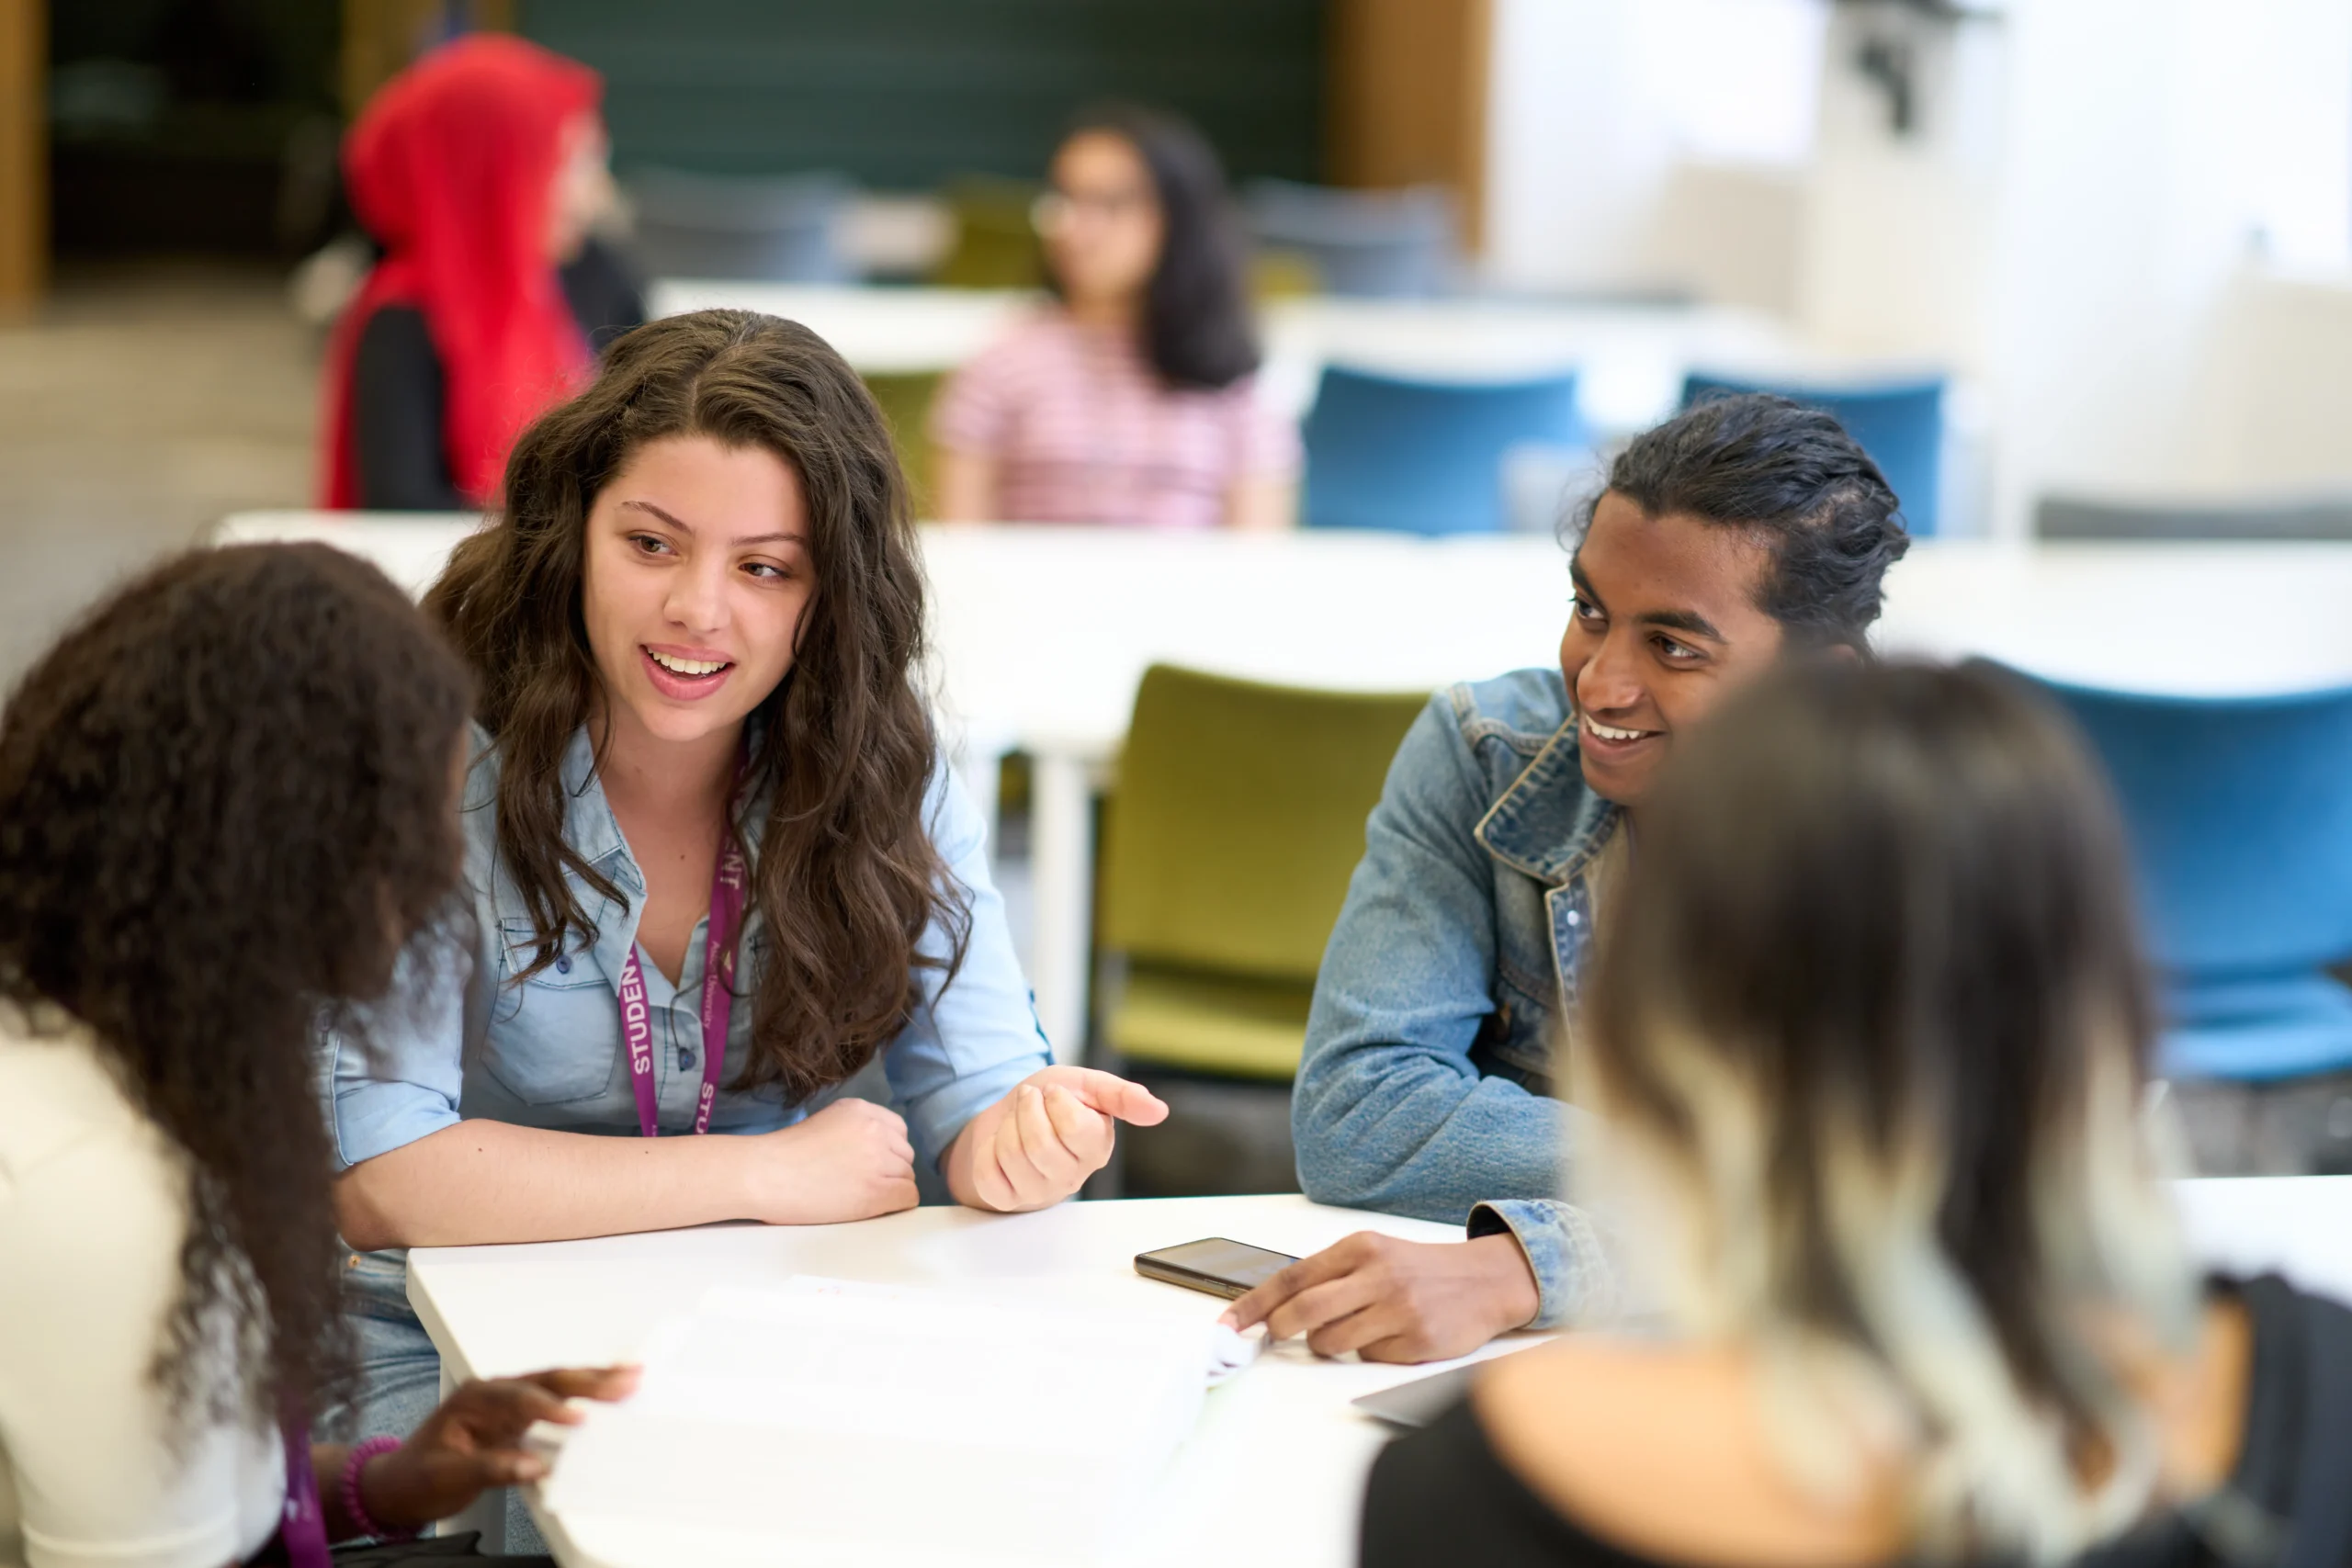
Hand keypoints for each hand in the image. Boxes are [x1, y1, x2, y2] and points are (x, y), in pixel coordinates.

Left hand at [357, 1366, 639, 1531]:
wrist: (396, 1484)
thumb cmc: (415, 1477)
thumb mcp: (448, 1477)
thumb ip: (492, 1468)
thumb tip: (534, 1465)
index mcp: (475, 1400)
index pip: (521, 1399)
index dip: (552, 1408)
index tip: (579, 1419)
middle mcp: (494, 1394)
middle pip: (548, 1380)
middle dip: (589, 1379)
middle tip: (626, 1379)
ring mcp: (506, 1403)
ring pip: (556, 1384)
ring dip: (592, 1380)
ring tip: (628, 1375)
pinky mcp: (515, 1417)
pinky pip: (554, 1399)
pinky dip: (582, 1394)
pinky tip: (604, 1390)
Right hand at [744, 1098, 918, 1223]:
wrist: (764, 1175)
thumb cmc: (783, 1155)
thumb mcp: (825, 1123)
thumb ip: (855, 1130)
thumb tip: (878, 1151)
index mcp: (861, 1110)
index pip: (898, 1131)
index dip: (886, 1151)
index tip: (869, 1164)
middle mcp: (875, 1129)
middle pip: (905, 1154)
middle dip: (889, 1170)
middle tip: (861, 1184)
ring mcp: (879, 1159)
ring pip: (907, 1176)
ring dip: (890, 1188)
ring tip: (860, 1197)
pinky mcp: (877, 1190)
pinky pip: (909, 1197)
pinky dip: (896, 1204)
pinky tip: (874, 1208)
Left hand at [946, 1067, 1168, 1211]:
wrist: (1008, 1116)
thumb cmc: (1049, 1103)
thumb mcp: (1086, 1085)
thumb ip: (1122, 1096)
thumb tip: (1160, 1111)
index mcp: (1097, 1147)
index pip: (1074, 1126)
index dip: (1055, 1099)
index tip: (1053, 1094)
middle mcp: (1072, 1176)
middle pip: (1039, 1144)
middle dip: (1027, 1110)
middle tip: (1031, 1103)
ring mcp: (1039, 1192)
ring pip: (1011, 1155)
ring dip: (1006, 1126)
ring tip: (1016, 1121)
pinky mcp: (1007, 1199)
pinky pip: (988, 1174)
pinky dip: (987, 1150)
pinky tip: (999, 1147)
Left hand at [1219, 1232, 1538, 1362]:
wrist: (1485, 1281)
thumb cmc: (1419, 1270)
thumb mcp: (1374, 1255)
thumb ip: (1330, 1276)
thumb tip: (1275, 1309)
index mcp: (1360, 1248)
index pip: (1292, 1277)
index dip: (1253, 1304)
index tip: (1228, 1324)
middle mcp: (1377, 1274)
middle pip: (1303, 1311)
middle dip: (1280, 1329)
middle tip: (1277, 1335)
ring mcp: (1398, 1308)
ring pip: (1330, 1342)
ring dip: (1328, 1345)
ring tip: (1354, 1330)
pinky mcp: (1416, 1340)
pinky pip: (1368, 1357)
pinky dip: (1368, 1353)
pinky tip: (1392, 1336)